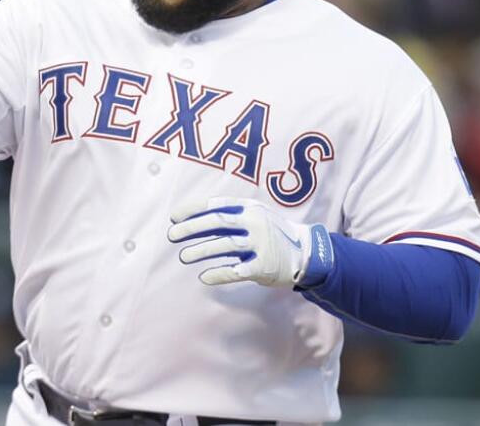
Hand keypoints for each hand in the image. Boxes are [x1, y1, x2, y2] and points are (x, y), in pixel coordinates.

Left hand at [168, 197, 332, 287]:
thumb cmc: (272, 232)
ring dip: (201, 251)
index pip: (217, 204)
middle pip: (218, 223)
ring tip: (184, 256)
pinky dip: (218, 274)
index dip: (193, 210)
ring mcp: (261, 245)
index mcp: (250, 208)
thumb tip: (190, 218)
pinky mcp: (264, 267)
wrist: (307, 252)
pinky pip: (237, 271)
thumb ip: (229, 215)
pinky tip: (204, 277)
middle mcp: (255, 223)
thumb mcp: (255, 215)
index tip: (174, 217)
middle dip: (192, 228)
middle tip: (172, 235)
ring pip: (225, 245)